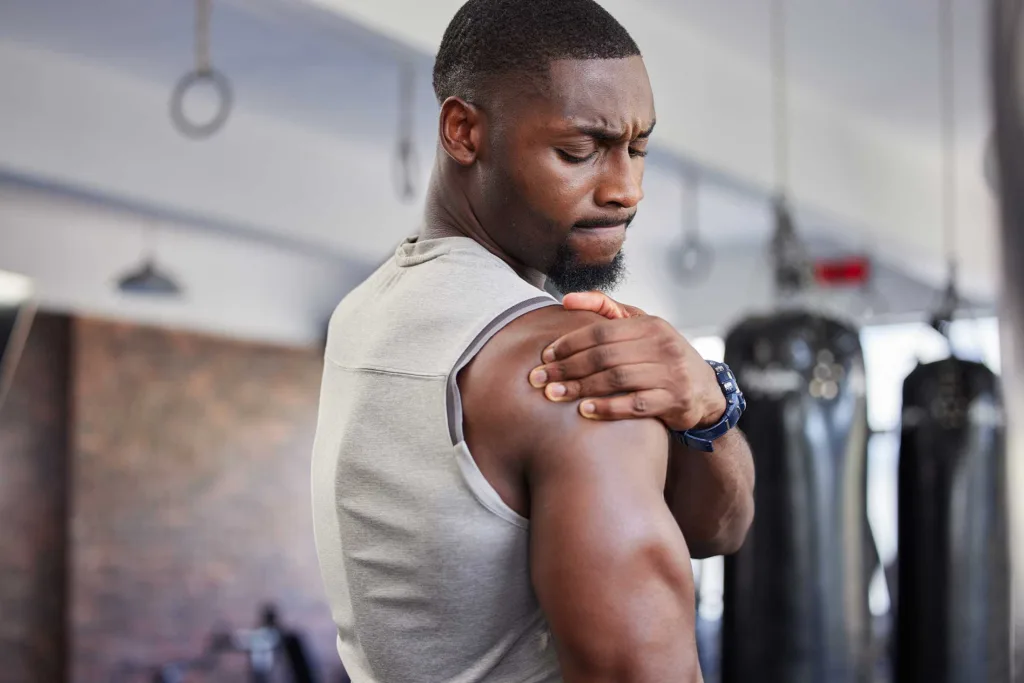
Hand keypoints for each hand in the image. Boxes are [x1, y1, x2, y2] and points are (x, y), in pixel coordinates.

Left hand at [529, 291, 726, 431]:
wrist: (705, 390)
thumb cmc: (661, 356)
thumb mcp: (642, 327)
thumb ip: (605, 309)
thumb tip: (566, 299)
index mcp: (650, 325)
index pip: (601, 330)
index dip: (570, 343)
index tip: (546, 356)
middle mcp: (663, 346)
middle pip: (604, 356)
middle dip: (567, 368)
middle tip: (540, 380)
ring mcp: (670, 374)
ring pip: (617, 379)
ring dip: (581, 388)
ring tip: (554, 395)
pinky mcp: (675, 401)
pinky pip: (636, 405)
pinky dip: (609, 408)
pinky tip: (585, 411)